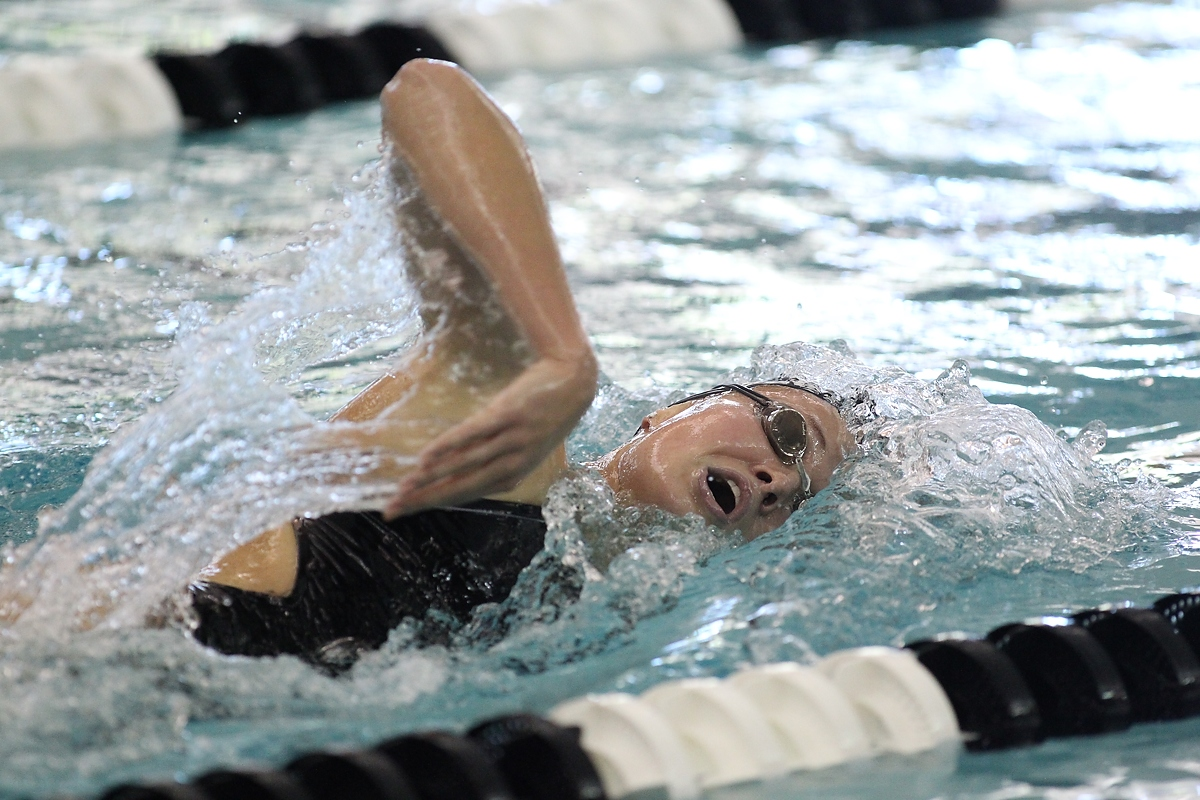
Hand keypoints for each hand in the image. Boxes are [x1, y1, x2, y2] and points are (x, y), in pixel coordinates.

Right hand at [383, 352, 596, 517]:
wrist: (573, 382)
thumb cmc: (543, 415)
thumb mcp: (520, 445)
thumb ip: (489, 459)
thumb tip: (450, 470)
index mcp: (512, 476)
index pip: (463, 495)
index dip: (431, 503)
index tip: (401, 510)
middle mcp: (512, 463)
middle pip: (460, 486)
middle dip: (424, 499)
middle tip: (393, 508)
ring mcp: (511, 440)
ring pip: (464, 464)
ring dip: (431, 477)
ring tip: (404, 486)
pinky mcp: (508, 416)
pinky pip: (472, 435)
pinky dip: (448, 447)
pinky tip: (426, 456)